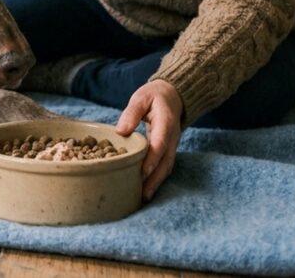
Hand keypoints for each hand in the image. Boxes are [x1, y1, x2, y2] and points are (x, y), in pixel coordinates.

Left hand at [115, 79, 182, 201]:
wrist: (173, 95)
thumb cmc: (154, 96)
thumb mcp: (141, 98)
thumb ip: (132, 113)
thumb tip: (121, 131)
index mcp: (166, 122)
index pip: (160, 144)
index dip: (152, 159)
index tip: (142, 172)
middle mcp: (172, 137)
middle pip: (166, 161)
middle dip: (155, 179)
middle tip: (142, 194)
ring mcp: (172, 144)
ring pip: (167, 167)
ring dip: (157, 182)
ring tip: (143, 198)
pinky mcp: (168, 149)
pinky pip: (164, 166)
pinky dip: (157, 178)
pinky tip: (146, 189)